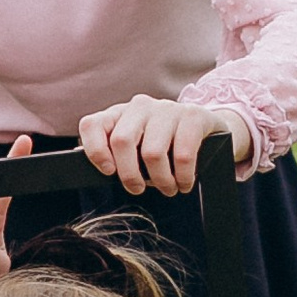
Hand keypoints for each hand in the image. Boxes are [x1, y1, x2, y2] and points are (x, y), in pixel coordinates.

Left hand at [76, 98, 253, 197]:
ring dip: (161, 180)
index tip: (108, 172)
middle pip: (122, 141)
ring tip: (168, 188)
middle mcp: (140, 106)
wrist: (205, 127)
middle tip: (139, 189)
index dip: (95, 150)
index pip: (92, 125)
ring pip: (152, 152)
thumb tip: (95, 166)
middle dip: (129, 175)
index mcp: (119, 114)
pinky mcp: (192, 116)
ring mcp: (166, 109)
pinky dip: (183, 177)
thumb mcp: (136, 145)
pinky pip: (183, 154)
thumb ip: (115, 153)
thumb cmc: (163, 143)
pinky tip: (184, 182)